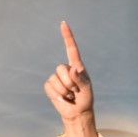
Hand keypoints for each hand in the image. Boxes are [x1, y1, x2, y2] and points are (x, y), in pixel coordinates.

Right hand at [43, 21, 97, 136]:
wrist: (77, 112)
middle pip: (61, 68)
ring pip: (56, 79)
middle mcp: (66, 69)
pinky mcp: (50, 86)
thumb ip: (81, 79)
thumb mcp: (87, 90)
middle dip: (69, 83)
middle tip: (75, 92)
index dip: (67, 36)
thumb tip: (73, 69)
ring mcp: (56, 77)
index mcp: (77, 67)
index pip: (71, 49)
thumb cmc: (85, 100)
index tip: (63, 24)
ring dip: (64, 91)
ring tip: (70, 96)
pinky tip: (63, 98)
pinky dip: (57, 95)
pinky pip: (50, 87)